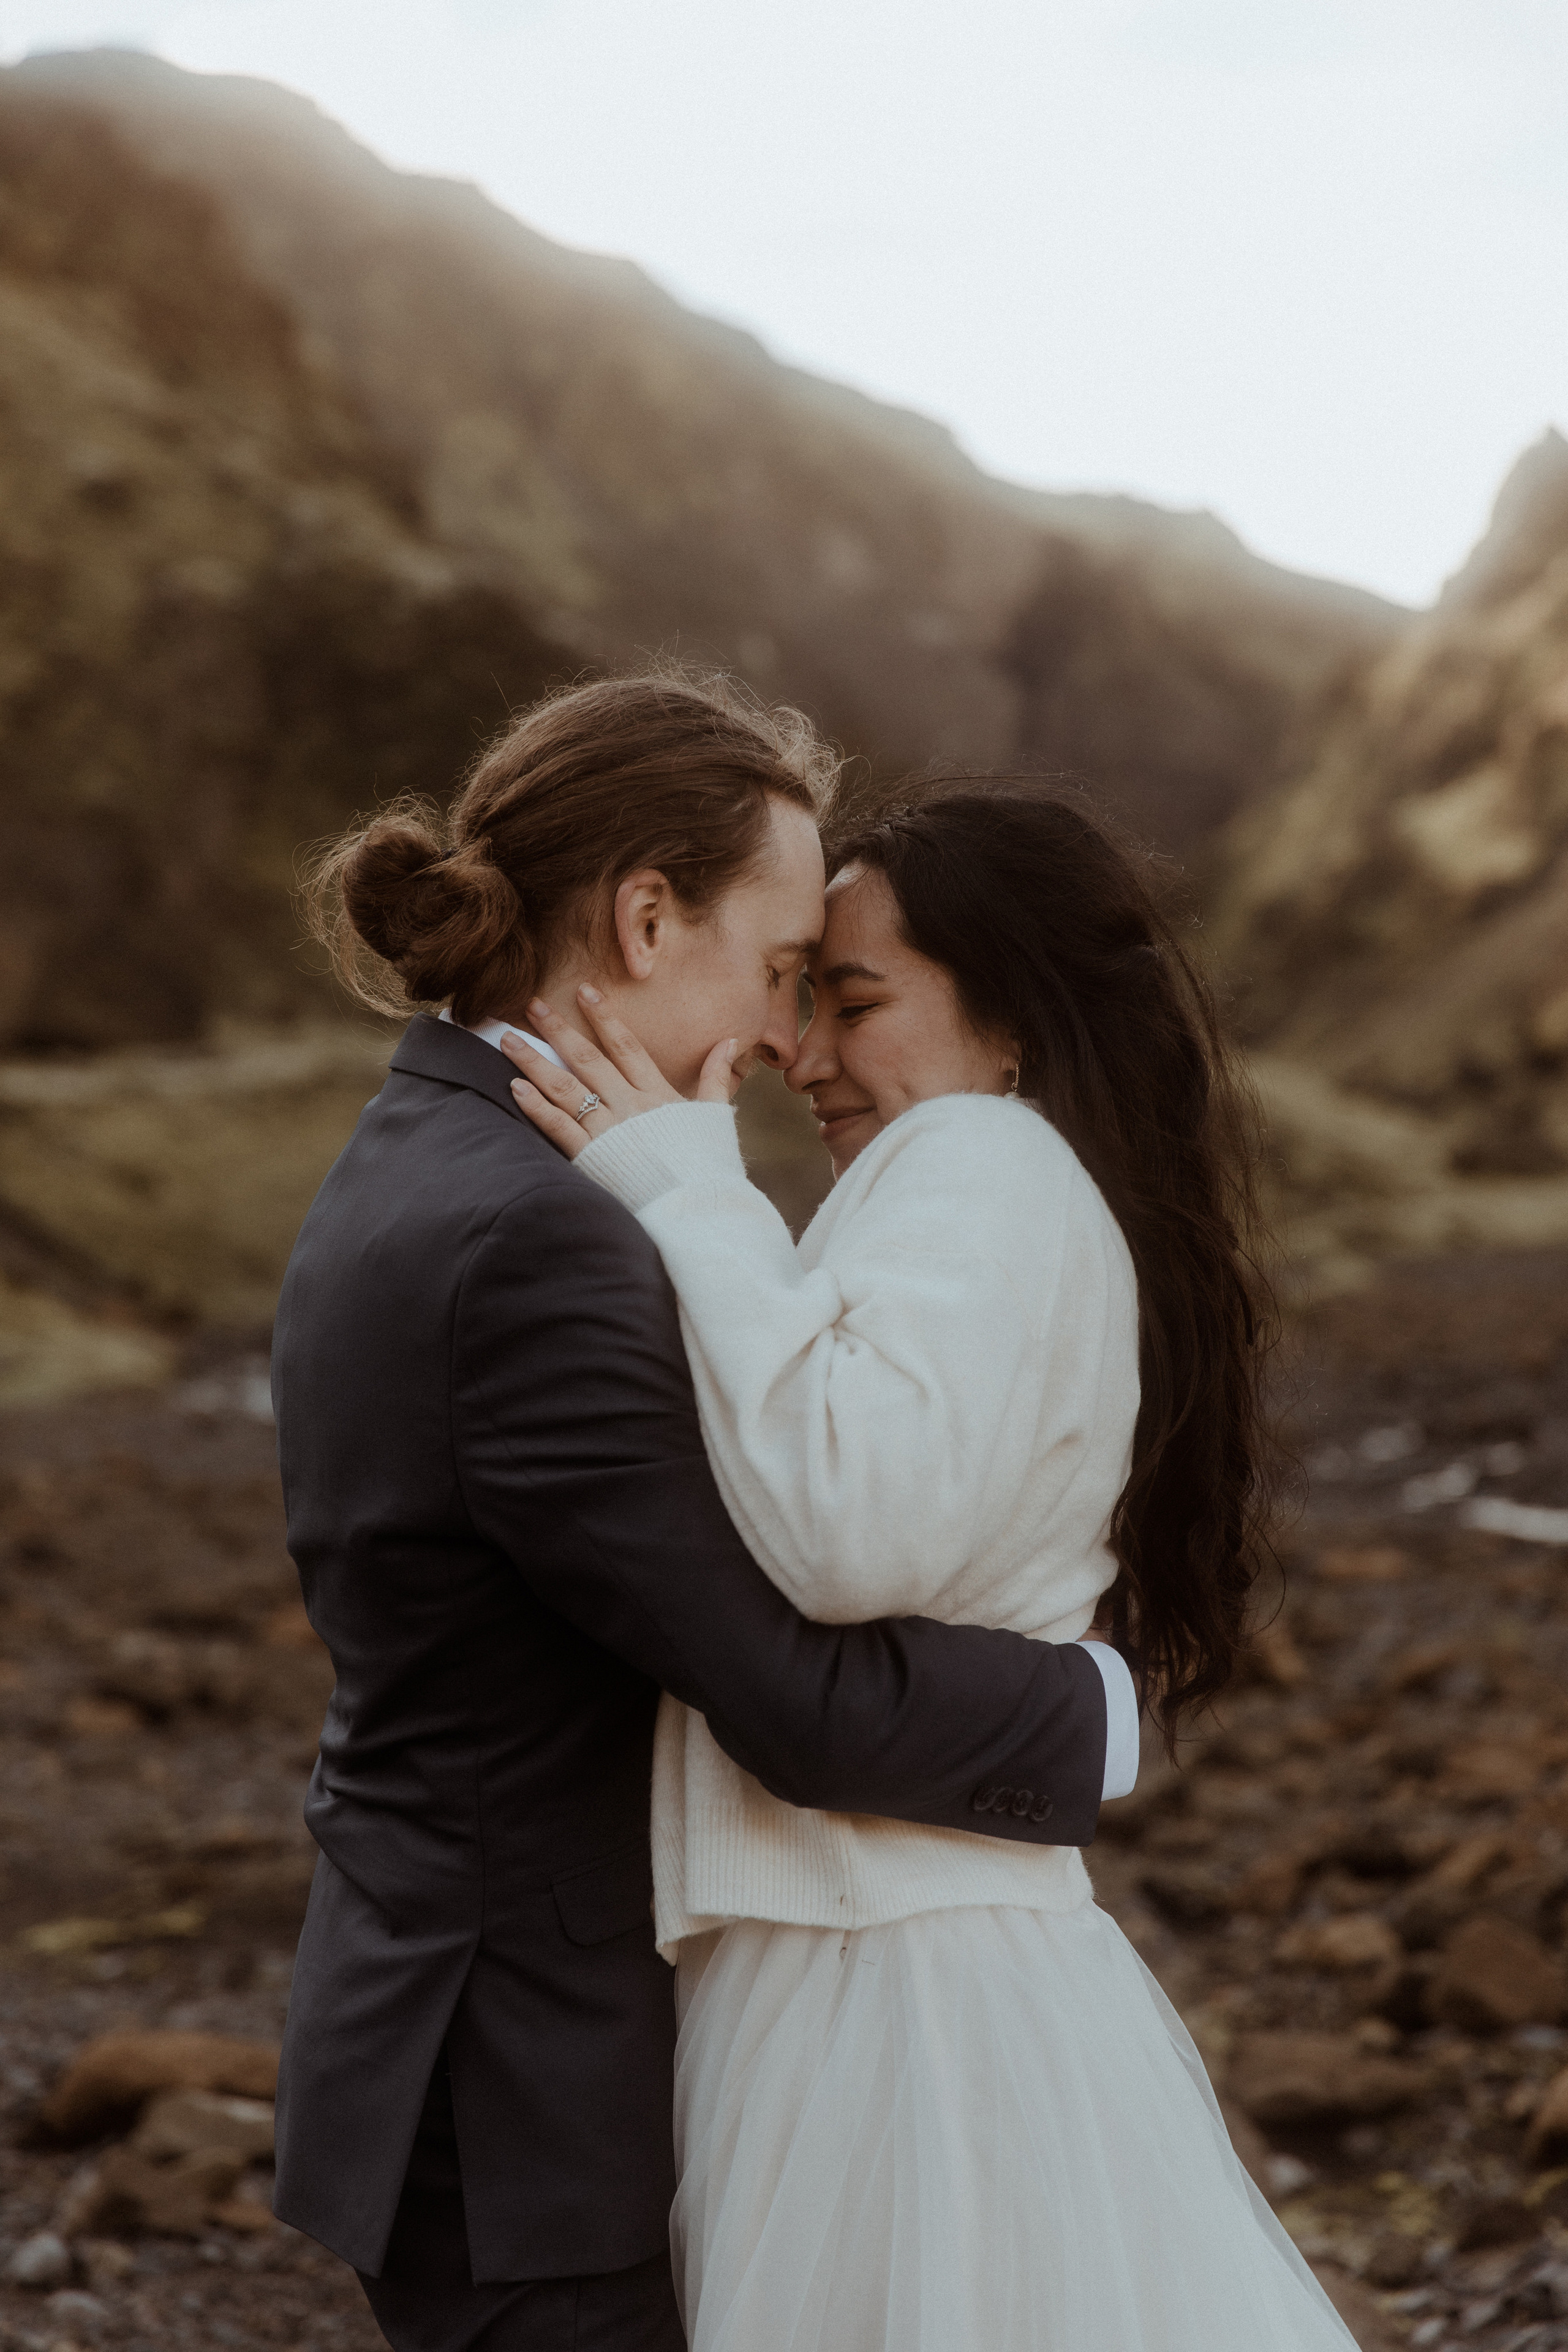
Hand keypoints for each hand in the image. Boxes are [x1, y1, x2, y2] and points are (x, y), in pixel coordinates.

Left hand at [500, 988, 737, 1161]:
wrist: (697, 1209)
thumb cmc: (708, 1167)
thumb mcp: (716, 1117)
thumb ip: (716, 1077)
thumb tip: (731, 1041)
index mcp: (657, 1094)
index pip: (626, 1046)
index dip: (604, 1017)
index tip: (585, 991)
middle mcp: (629, 1106)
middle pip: (588, 1059)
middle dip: (558, 1029)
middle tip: (533, 1004)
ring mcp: (608, 1131)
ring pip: (565, 1087)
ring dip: (534, 1061)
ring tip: (508, 1040)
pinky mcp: (592, 1158)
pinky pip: (558, 1127)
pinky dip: (536, 1106)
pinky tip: (514, 1086)